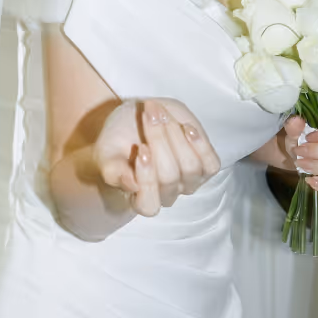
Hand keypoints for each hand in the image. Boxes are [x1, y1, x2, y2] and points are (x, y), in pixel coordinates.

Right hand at [93, 98, 220, 218]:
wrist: (133, 121)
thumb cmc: (117, 142)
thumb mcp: (106, 153)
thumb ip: (113, 171)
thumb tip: (131, 185)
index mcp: (140, 199)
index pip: (148, 204)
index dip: (147, 178)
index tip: (141, 148)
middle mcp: (167, 195)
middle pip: (170, 177)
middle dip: (159, 140)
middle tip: (149, 113)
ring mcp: (188, 182)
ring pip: (190, 168)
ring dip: (176, 136)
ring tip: (161, 113)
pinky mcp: (204, 167)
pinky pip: (211, 164)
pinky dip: (200, 144)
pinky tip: (186, 128)